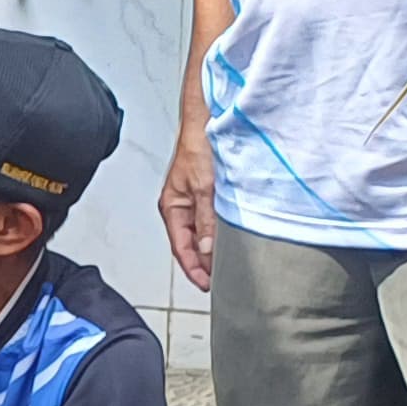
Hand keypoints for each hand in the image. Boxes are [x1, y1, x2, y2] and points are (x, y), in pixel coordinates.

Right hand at [159, 119, 216, 293]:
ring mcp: (197, 200)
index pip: (181, 247)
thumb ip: (207, 220)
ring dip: (215, 247)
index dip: (194, 268)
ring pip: (204, 233)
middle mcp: (183, 207)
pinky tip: (234, 237)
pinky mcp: (211, 193)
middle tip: (222, 278)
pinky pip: (214, 221)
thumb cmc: (198, 146)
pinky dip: (222, 232)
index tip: (207, 284)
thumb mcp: (204, 187)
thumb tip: (209, 249)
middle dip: (205, 262)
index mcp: (172, 208)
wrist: (209, 121)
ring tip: (229, 262)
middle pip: (192, 244)